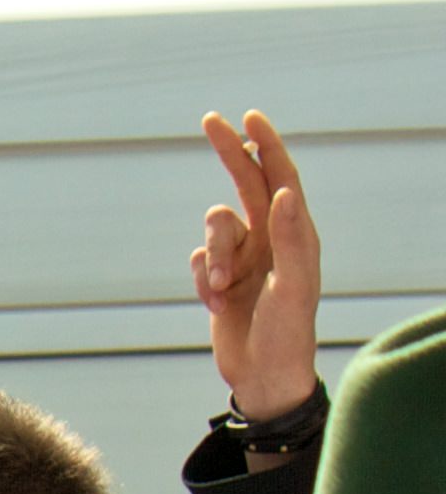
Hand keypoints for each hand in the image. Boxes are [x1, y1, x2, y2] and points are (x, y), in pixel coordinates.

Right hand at [196, 111, 323, 423]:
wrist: (264, 375)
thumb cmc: (287, 332)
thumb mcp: (293, 285)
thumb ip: (291, 238)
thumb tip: (287, 191)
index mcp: (295, 233)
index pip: (281, 177)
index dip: (266, 146)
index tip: (249, 118)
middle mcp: (270, 238)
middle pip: (245, 183)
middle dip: (229, 152)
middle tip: (210, 120)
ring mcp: (244, 257)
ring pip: (214, 230)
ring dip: (213, 257)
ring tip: (221, 290)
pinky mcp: (220, 278)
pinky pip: (198, 260)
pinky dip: (201, 279)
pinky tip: (216, 304)